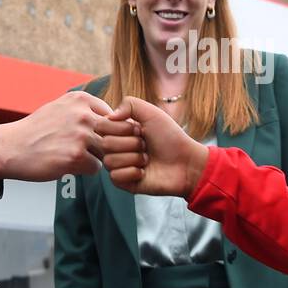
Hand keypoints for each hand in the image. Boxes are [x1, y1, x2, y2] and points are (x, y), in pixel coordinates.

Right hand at [0, 91, 112, 180]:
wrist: (10, 148)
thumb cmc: (38, 130)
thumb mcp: (61, 107)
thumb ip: (87, 110)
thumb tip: (118, 120)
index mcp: (81, 99)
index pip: (116, 117)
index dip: (108, 131)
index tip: (94, 137)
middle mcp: (83, 114)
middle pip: (115, 135)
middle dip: (107, 146)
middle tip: (91, 151)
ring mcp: (80, 135)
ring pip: (107, 152)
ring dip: (96, 158)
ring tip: (77, 157)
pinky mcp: (75, 157)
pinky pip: (96, 168)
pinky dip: (85, 170)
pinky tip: (68, 165)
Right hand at [96, 96, 210, 197]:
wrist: (186, 162)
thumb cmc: (170, 137)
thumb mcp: (151, 113)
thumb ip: (129, 104)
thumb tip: (110, 116)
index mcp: (119, 131)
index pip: (101, 126)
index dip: (121, 128)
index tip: (139, 130)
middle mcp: (116, 148)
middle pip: (105, 144)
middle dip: (130, 144)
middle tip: (146, 145)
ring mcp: (119, 166)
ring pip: (109, 161)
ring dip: (134, 158)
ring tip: (147, 159)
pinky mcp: (124, 183)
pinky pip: (115, 177)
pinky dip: (133, 173)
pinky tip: (144, 172)